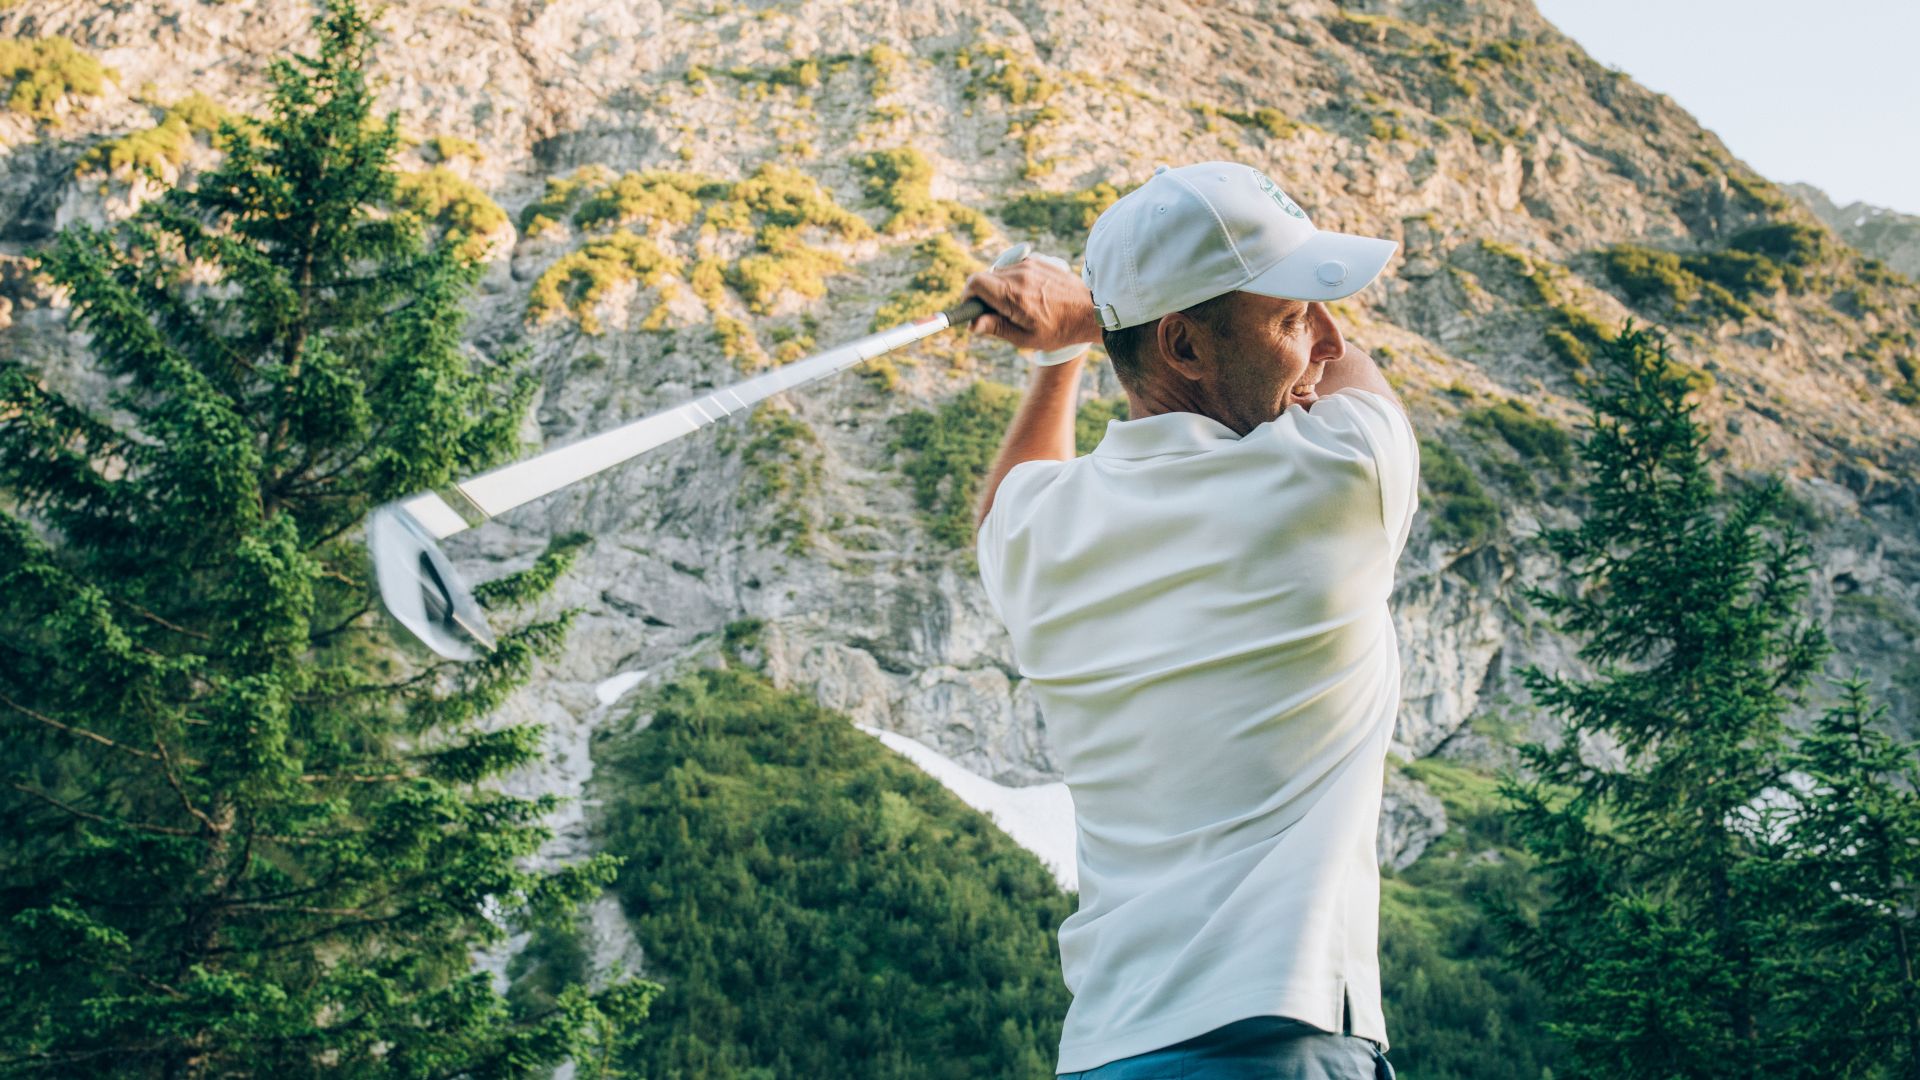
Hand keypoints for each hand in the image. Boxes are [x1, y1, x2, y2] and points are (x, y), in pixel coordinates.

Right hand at [962, 257, 1101, 351]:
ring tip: (1018, 306)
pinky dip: (1014, 280)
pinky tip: (1030, 295)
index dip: (968, 296)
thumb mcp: (1025, 338)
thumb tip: (972, 324)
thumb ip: (996, 328)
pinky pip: (1015, 268)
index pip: (975, 283)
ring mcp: (1030, 264)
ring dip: (1000, 287)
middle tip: (997, 313)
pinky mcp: (1038, 260)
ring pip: (1000, 272)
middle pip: (985, 277)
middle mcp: (1019, 274)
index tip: (973, 309)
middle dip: (984, 294)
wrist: (1090, 312)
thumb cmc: (1059, 330)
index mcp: (1013, 295)